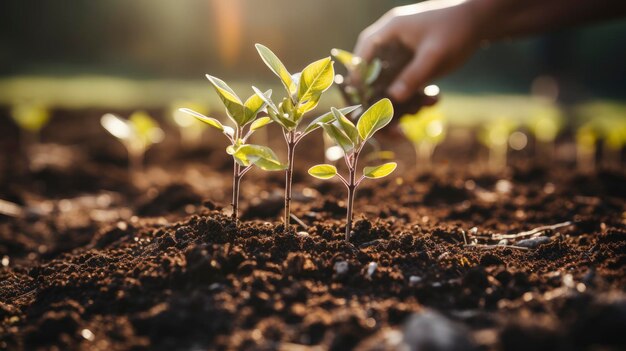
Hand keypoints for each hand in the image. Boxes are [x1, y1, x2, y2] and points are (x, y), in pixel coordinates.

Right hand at [354, 0, 482, 101]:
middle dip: (382, 99)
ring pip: (388, 84)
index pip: (362, 55)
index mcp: (388, 31)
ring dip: (403, 101)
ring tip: (426, 105)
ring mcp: (400, 55)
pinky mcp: (411, 65)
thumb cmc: (457, 29)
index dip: (359, 79)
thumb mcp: (435, 55)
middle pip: (372, 75)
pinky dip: (415, 96)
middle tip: (392, 122)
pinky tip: (434, 99)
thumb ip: (413, 76)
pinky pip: (404, 86)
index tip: (362, 102)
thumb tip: (393, 98)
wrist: (481, 21)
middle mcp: (389, 43)